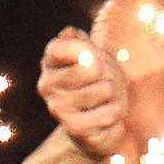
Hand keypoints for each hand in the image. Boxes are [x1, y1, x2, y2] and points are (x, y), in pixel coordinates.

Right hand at [38, 27, 128, 159]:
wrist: (96, 124)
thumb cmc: (96, 82)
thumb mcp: (91, 55)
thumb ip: (80, 41)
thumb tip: (69, 33)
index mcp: (49, 62)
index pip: (67, 47)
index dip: (89, 51)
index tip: (93, 59)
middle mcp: (47, 86)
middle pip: (93, 68)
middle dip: (108, 74)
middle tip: (104, 82)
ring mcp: (58, 109)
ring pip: (106, 90)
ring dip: (115, 95)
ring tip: (106, 100)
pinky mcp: (74, 130)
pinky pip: (110, 114)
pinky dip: (116, 114)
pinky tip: (106, 117)